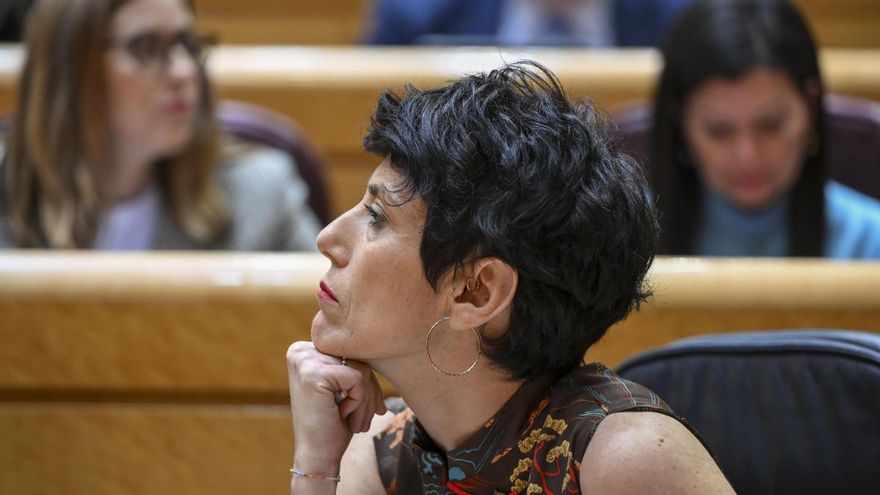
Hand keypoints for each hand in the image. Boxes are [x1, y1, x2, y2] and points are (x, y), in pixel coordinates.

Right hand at [286, 341, 386, 472]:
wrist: (317, 456)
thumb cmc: (334, 423)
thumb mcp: (344, 387)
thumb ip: (354, 364)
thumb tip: (386, 347)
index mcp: (304, 350)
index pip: (351, 353)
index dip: (366, 380)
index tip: (368, 406)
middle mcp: (300, 351)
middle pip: (357, 358)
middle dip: (369, 391)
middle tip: (365, 419)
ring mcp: (305, 361)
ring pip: (361, 369)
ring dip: (366, 399)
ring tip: (355, 421)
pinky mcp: (314, 373)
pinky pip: (358, 378)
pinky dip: (359, 402)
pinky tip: (343, 416)